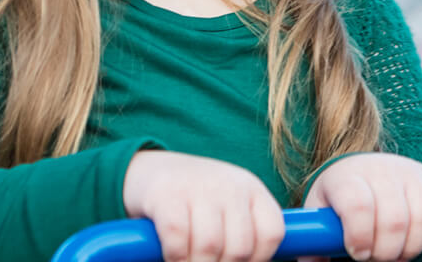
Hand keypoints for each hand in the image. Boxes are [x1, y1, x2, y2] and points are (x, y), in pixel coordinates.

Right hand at [123, 150, 286, 261]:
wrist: (150, 168)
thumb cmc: (195, 200)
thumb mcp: (228, 207)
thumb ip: (242, 232)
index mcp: (252, 189)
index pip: (272, 233)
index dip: (260, 259)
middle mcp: (229, 185)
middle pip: (240, 247)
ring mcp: (197, 187)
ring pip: (209, 246)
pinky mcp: (166, 194)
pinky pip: (177, 238)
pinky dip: (176, 257)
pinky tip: (173, 256)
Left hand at [299, 153, 421, 261]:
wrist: (359, 170)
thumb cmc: (336, 202)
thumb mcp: (319, 217)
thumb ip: (314, 244)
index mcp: (345, 177)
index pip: (358, 205)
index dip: (360, 236)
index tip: (357, 254)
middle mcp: (380, 169)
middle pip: (394, 218)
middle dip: (387, 251)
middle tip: (377, 258)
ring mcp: (410, 171)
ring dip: (412, 246)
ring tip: (397, 254)